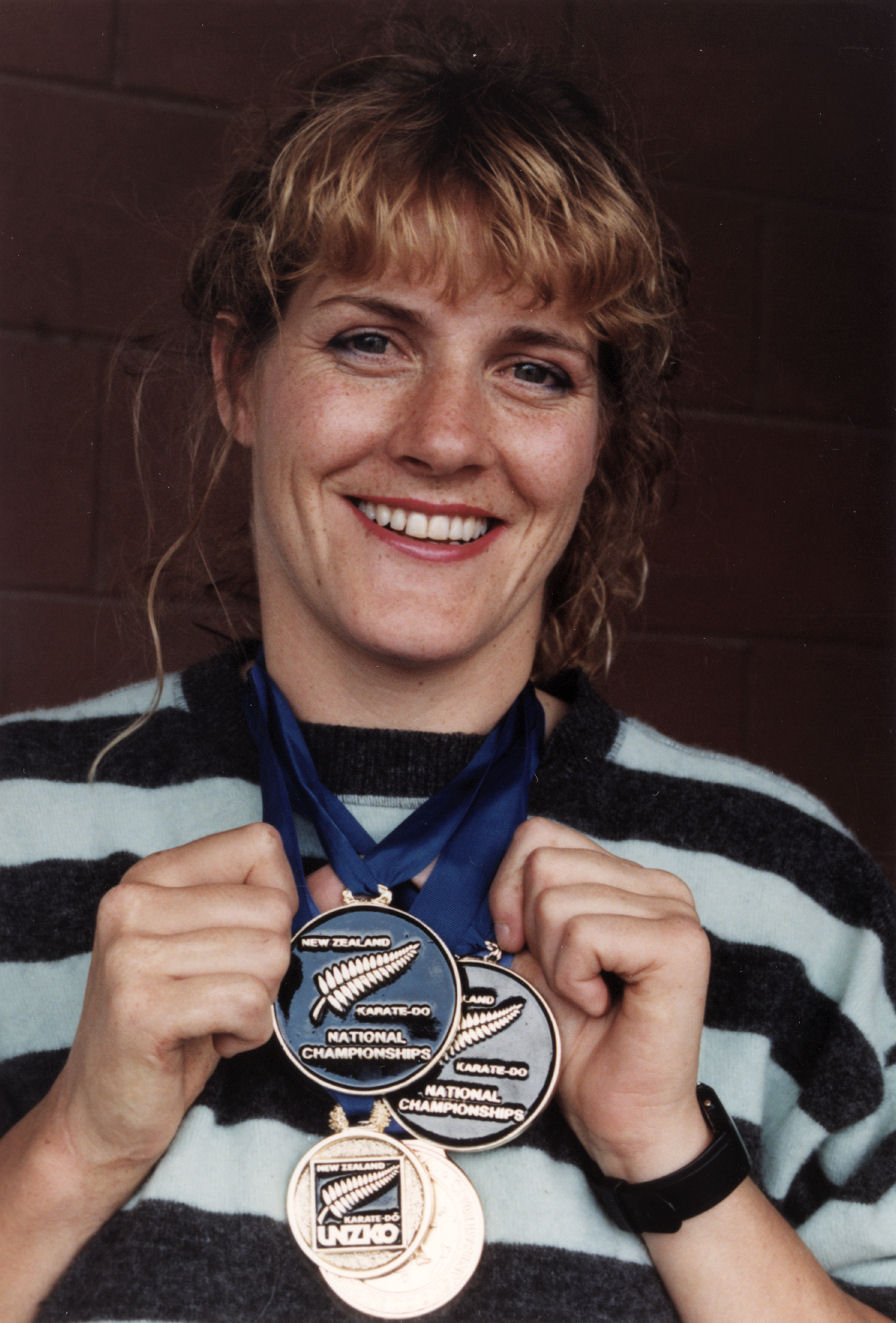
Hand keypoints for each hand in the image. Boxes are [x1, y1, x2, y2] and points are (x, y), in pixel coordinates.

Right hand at [44, 823, 295, 1185]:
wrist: (101, 1112)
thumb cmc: (171, 1027)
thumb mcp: (219, 952)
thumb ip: (272, 907)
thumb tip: (334, 881)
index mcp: (152, 876)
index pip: (259, 846)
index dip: (277, 901)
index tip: (243, 943)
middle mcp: (132, 903)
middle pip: (272, 909)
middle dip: (270, 964)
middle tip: (224, 994)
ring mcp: (131, 954)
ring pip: (267, 956)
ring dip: (258, 1002)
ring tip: (214, 1018)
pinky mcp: (141, 1008)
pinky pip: (247, 1002)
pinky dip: (249, 1032)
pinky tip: (214, 1041)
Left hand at [489, 818, 711, 1181]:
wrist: (620, 1118)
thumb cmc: (576, 1044)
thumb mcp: (526, 958)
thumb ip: (501, 907)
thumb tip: (426, 870)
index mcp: (625, 878)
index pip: (539, 835)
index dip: (508, 890)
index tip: (517, 945)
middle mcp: (658, 884)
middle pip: (544, 862)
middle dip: (532, 930)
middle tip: (564, 981)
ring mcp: (675, 911)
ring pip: (558, 898)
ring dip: (555, 962)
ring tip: (587, 996)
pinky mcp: (681, 945)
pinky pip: (585, 933)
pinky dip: (575, 976)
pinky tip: (601, 1004)